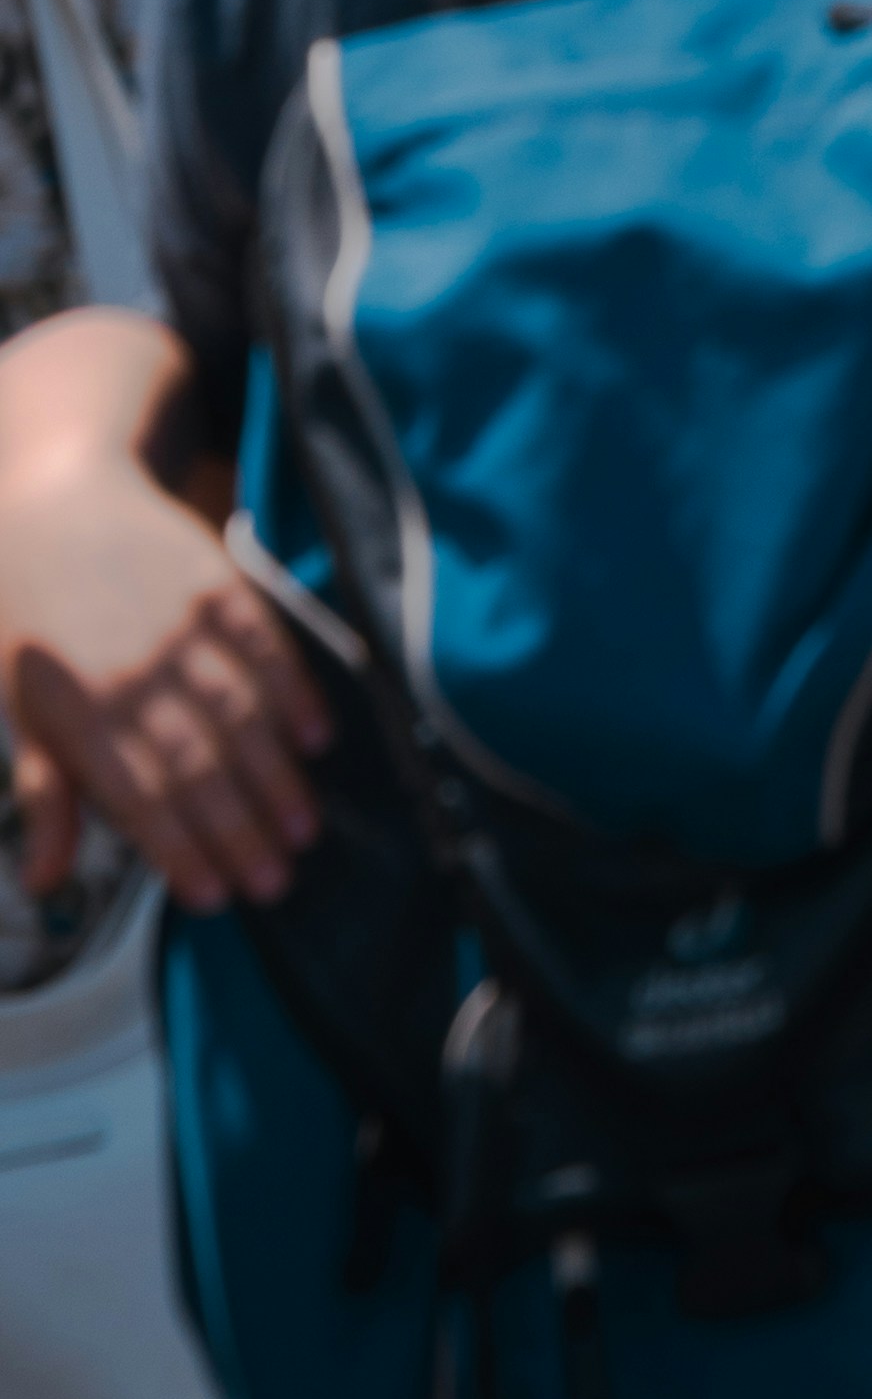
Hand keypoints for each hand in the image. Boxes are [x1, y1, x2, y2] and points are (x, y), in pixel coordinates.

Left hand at [6, 468, 329, 917]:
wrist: (52, 500)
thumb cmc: (25, 618)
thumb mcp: (19, 709)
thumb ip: (45, 793)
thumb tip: (46, 884)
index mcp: (81, 713)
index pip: (141, 800)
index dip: (181, 851)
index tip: (216, 898)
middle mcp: (135, 673)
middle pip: (199, 765)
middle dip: (241, 830)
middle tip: (278, 883)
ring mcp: (180, 624)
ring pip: (240, 713)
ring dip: (276, 776)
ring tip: (304, 829)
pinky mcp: (215, 580)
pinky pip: (265, 643)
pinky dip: (295, 691)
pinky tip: (316, 736)